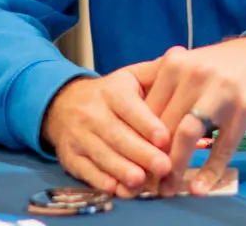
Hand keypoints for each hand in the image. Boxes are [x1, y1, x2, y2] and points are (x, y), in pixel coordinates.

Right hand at [41, 71, 171, 197]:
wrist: (64, 104)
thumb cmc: (111, 93)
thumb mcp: (130, 77)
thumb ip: (155, 72)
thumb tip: (181, 56)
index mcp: (112, 91)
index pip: (129, 107)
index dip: (146, 123)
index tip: (164, 138)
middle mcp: (92, 112)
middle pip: (117, 135)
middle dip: (140, 152)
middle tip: (163, 166)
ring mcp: (79, 136)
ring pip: (101, 154)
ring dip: (121, 170)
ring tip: (141, 181)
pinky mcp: (70, 156)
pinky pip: (85, 170)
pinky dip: (100, 181)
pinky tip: (116, 188)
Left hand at [134, 37, 245, 196]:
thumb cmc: (218, 70)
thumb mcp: (187, 71)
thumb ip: (163, 95)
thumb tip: (135, 139)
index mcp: (174, 64)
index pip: (147, 110)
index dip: (137, 141)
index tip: (133, 165)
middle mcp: (195, 74)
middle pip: (164, 124)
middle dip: (153, 159)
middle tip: (147, 184)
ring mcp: (221, 90)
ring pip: (187, 135)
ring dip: (175, 167)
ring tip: (168, 189)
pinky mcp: (245, 108)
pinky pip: (222, 146)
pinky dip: (209, 171)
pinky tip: (199, 188)